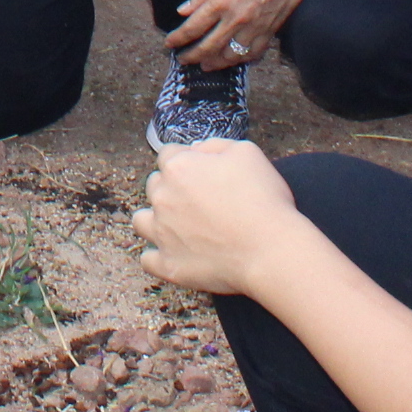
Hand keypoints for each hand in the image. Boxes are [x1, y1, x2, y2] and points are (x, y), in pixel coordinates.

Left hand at [133, 139, 306, 299]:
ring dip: (155, 220)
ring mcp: (162, 233)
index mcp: (179, 168)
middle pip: (155, 185)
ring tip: (178, 227)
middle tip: (199, 201)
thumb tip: (197, 150)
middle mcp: (163, 198)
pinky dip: (158, 257)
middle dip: (172, 188)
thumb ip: (215, 145)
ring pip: (141, 221)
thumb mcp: (247, 152)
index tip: (203, 173)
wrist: (270, 250)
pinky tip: (176, 254)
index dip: (187, 161)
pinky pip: (148, 260)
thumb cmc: (263, 199)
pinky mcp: (168, 265)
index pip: (169, 155)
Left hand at [164, 0, 325, 70]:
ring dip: (215, 63)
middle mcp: (236, 19)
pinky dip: (241, 60)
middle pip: (208, 47)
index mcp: (221, 1)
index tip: (170, 44)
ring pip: (231, 56)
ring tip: (205, 64)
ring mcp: (255, 28)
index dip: (178, 38)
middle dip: (192, 57)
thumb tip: (184, 10)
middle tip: (182, 60)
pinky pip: (253, 53)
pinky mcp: (271, 31)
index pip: (193, 27)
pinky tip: (233, 58)